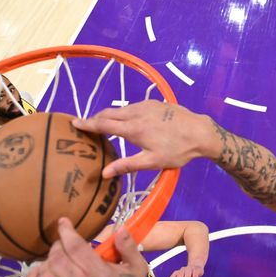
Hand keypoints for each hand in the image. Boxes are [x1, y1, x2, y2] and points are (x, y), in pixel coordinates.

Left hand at [24, 218, 148, 276]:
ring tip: (56, 259)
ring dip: (47, 262)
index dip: (67, 232)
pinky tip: (41, 273)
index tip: (63, 222)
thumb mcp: (137, 267)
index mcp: (100, 275)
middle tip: (65, 243)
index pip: (76, 248)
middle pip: (57, 259)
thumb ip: (129, 246)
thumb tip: (121, 228)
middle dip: (58, 245)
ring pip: (44, 274)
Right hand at [72, 100, 212, 177]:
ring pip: (121, 108)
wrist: (201, 132)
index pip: (103, 124)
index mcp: (133, 128)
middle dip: (95, 118)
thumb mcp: (152, 162)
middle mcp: (137, 112)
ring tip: (102, 123)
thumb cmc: (177, 150)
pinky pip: (133, 106)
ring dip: (110, 115)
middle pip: (109, 113)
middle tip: (84, 124)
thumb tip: (104, 173)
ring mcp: (147, 105)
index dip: (87, 123)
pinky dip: (123, 112)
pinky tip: (125, 119)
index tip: (74, 122)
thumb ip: (127, 165)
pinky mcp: (155, 103)